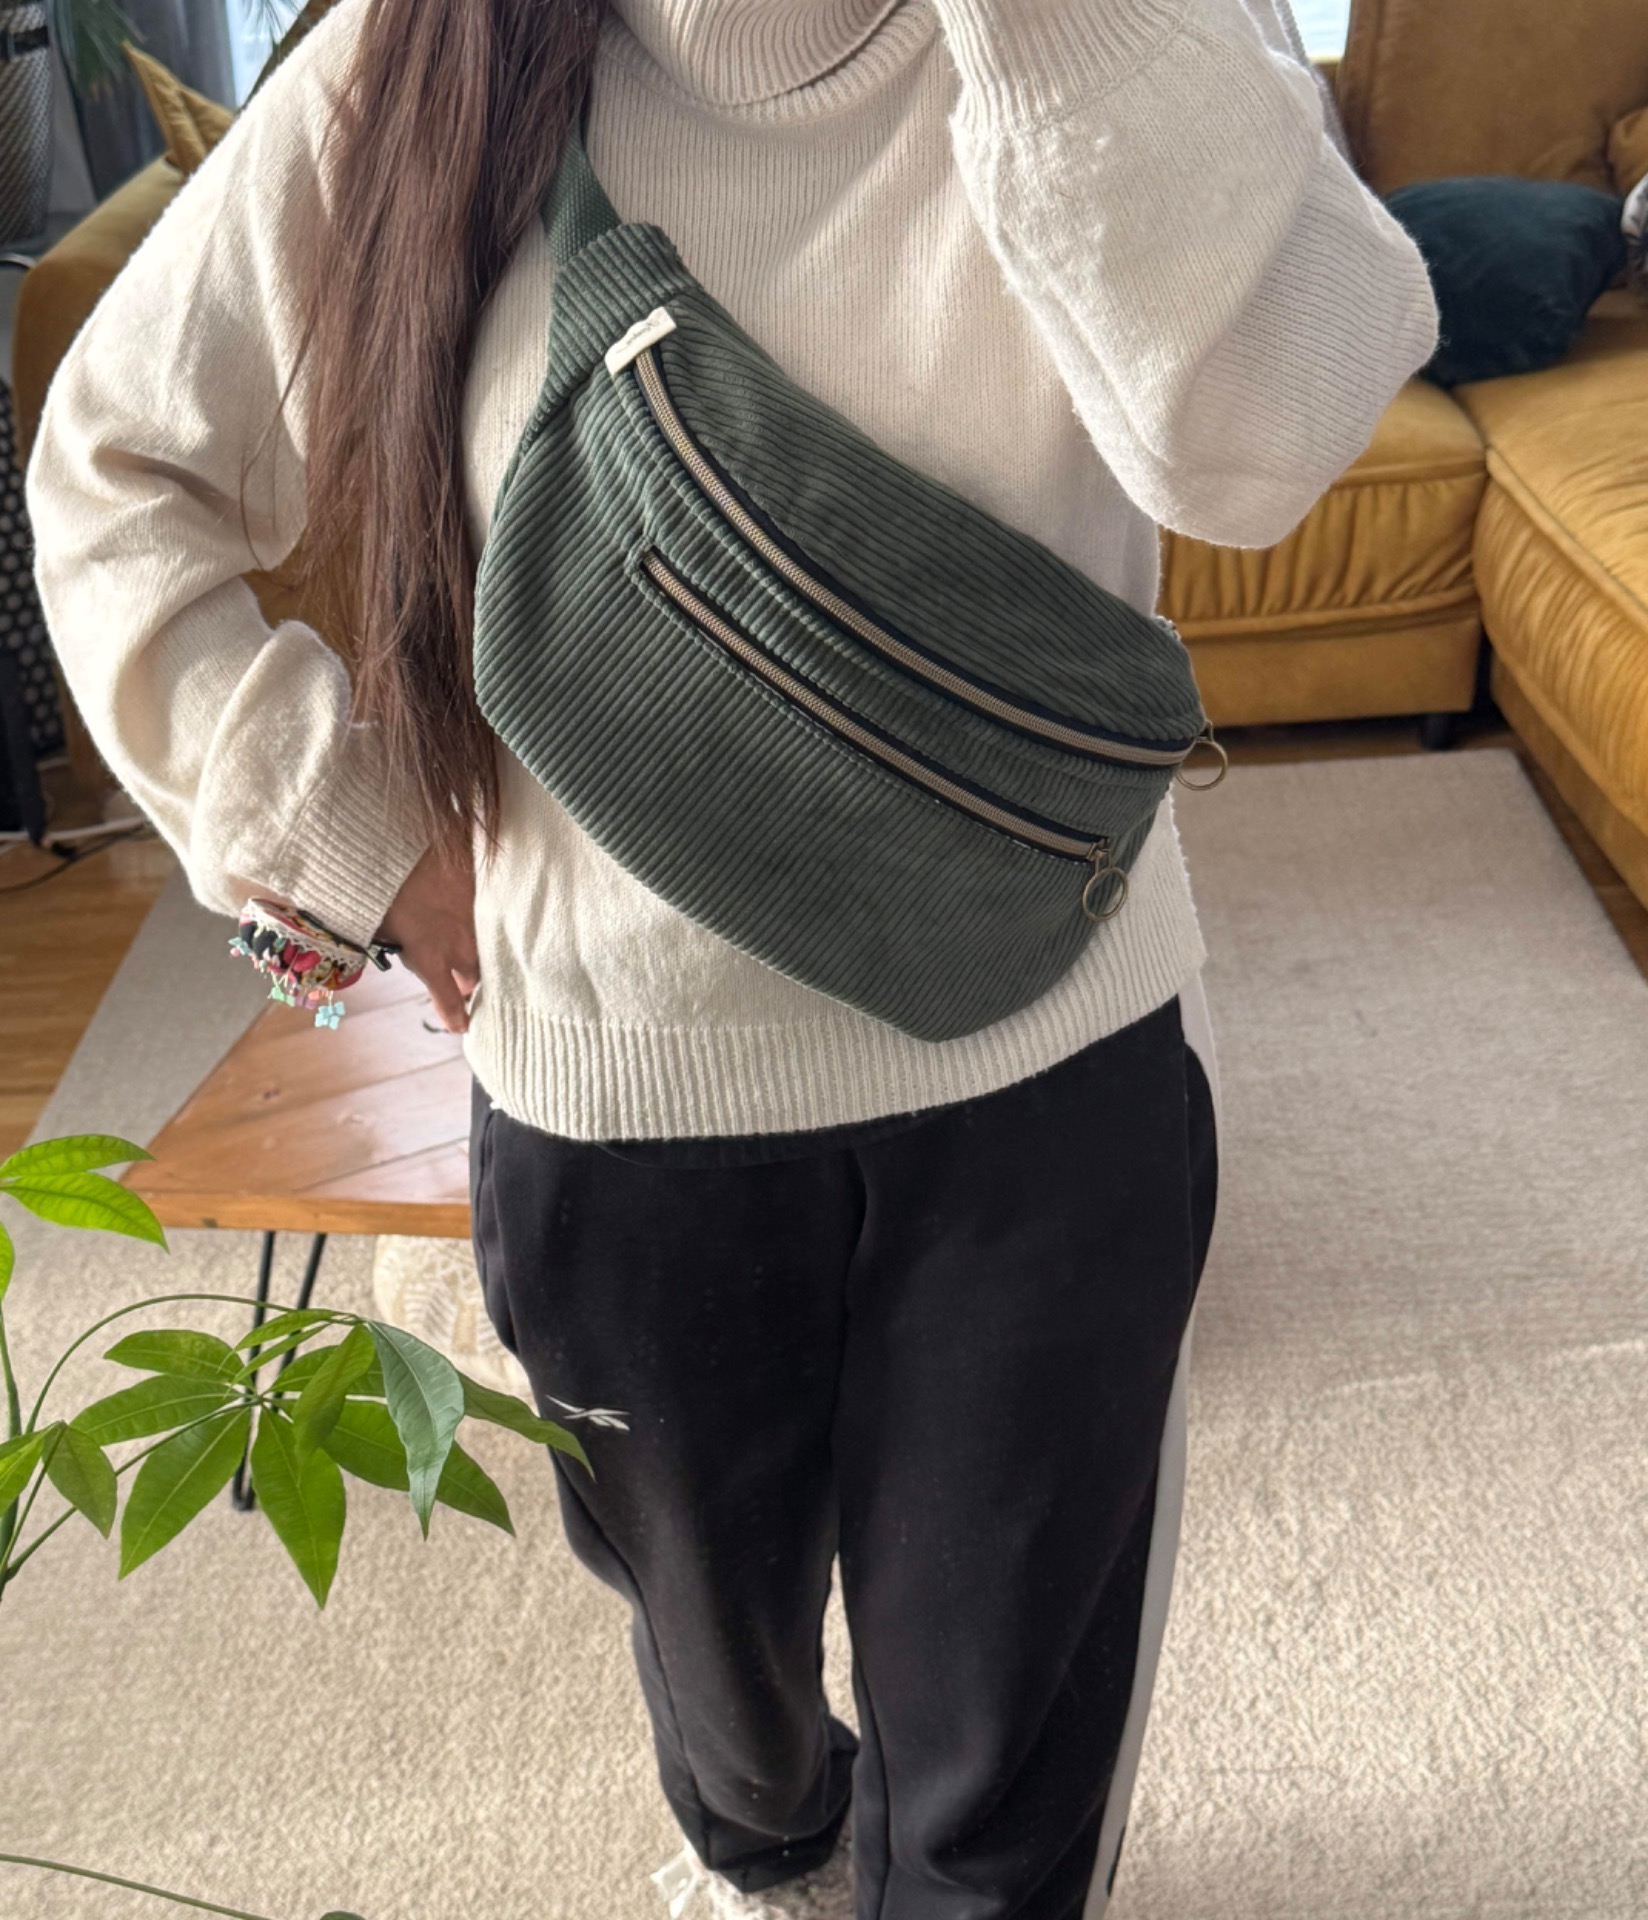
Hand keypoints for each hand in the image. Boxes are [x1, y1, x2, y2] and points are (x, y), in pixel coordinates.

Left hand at [375, 841, 479, 1033]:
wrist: (404, 844)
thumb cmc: (383, 886)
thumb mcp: (377, 924)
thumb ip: (391, 944)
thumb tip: (391, 947)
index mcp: (430, 958)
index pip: (449, 1001)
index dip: (455, 1018)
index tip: (459, 1026)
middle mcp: (460, 944)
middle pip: (475, 978)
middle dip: (467, 983)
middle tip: (457, 979)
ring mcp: (476, 919)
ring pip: (488, 949)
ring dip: (478, 953)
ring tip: (468, 946)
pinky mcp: (484, 893)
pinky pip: (492, 915)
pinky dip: (485, 919)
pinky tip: (474, 910)